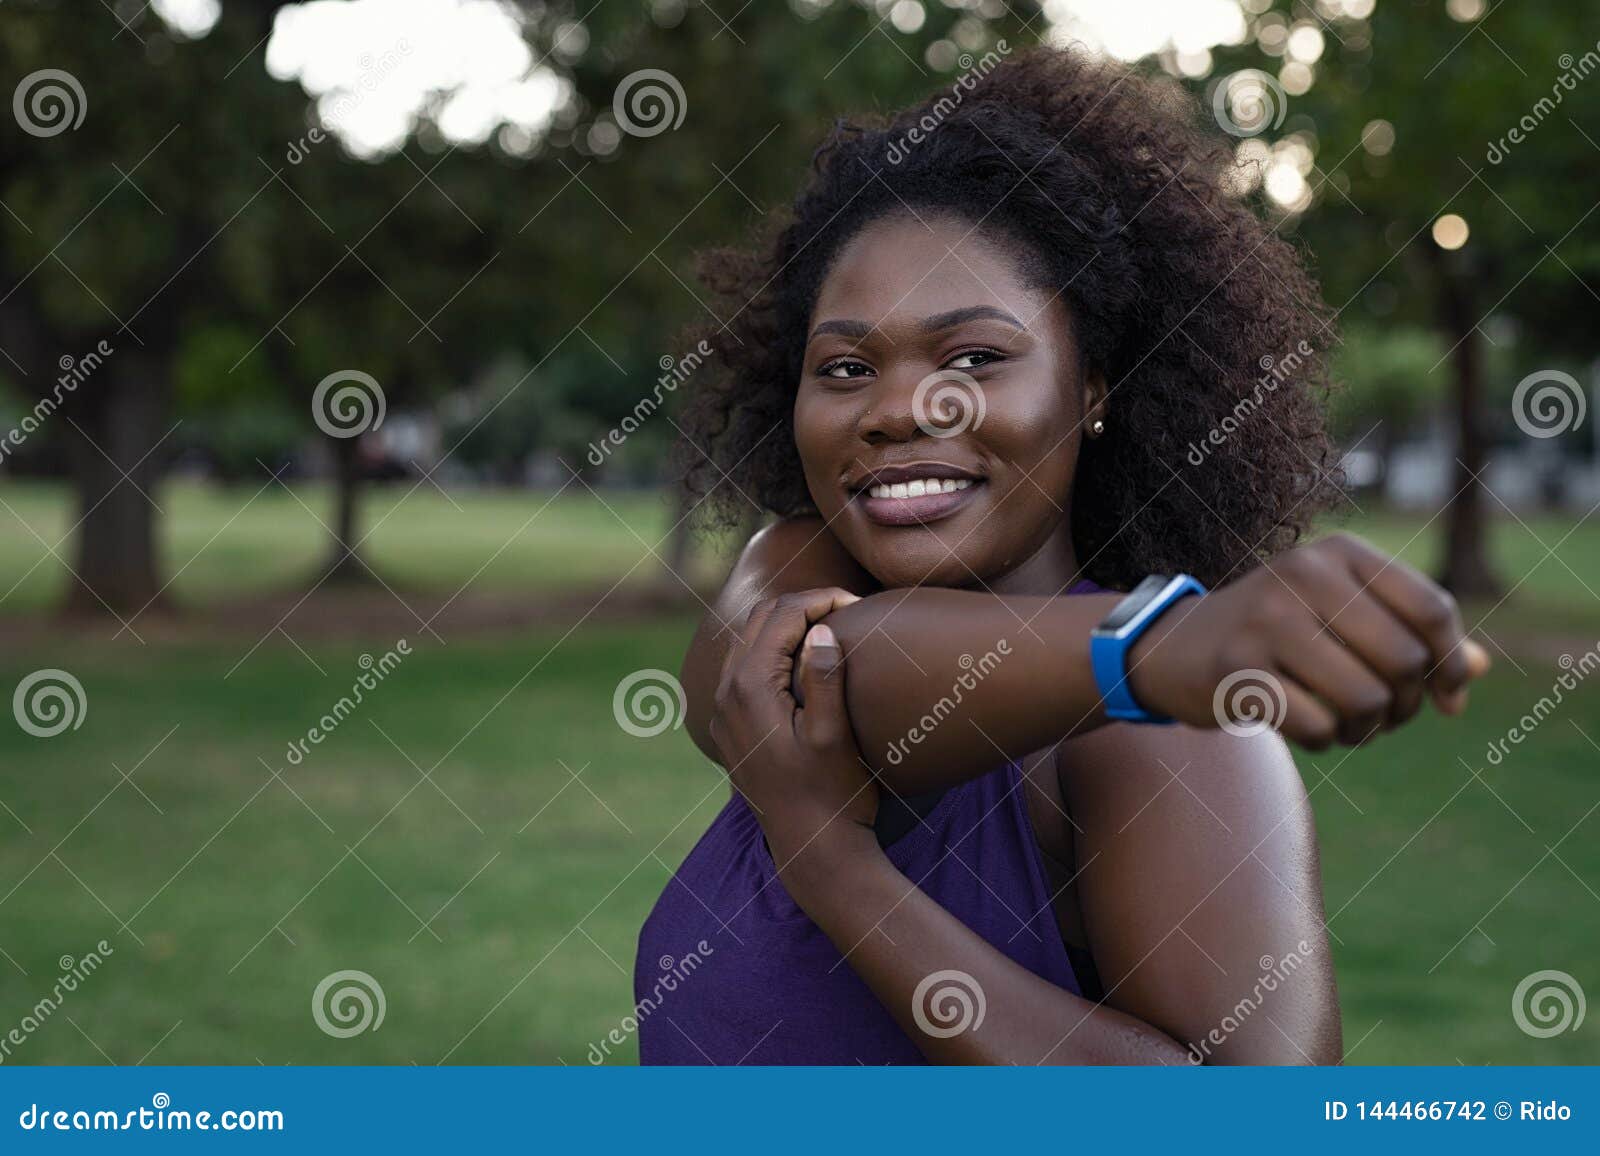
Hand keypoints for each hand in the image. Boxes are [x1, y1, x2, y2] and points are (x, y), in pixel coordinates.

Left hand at [710, 588, 878, 863]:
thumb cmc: (832, 796)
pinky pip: (744, 668)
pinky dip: (772, 650)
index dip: (822, 600)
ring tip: (832, 628)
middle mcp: (726, 694)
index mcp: (750, 688)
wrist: (812, 851)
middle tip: (848, 610)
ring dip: (787, 626)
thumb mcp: (834, 737)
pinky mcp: (730, 726)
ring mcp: (722, 711)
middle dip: (804, 605)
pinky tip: (804, 660)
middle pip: (760, 619)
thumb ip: (824, 679)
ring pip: (748, 640)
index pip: (782, 616)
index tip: (861, 604)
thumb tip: (820, 631)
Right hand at [1126, 533, 1491, 748]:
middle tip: (1384, 713)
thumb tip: (1478, 670)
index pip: (1431, 610)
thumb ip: (1410, 634)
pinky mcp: (1238, 668)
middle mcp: (1303, 574)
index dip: (1451, 663)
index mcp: (1337, 553)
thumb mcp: (1341, 614)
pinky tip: (1310, 729)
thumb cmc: (1277, 633)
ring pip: (1366, 698)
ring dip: (1368, 728)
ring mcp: (1266, 620)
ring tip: (1349, 723)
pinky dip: (1325, 740)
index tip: (1447, 695)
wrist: (1175, 647)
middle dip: (1407, 704)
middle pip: (1404, 660)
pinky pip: (1319, 726)